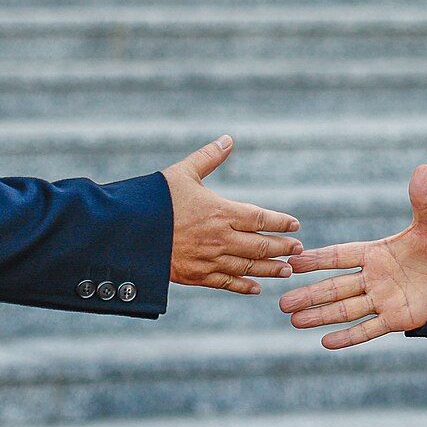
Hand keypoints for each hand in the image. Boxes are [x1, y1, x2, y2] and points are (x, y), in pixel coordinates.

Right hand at [163, 135, 302, 294]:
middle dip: (282, 248)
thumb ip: (208, 158)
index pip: (260, 218)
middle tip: (299, 250)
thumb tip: (228, 139)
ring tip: (286, 269)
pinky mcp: (196, 276)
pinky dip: (243, 286)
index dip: (280, 222)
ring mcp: (209, 259)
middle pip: (260, 245)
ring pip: (248, 266)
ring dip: (270, 268)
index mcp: (220, 211)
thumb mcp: (182, 173)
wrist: (127, 233)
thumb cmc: (155, 199)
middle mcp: (220, 237)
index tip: (295, 225)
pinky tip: (256, 287)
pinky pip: (226, 283)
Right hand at [280, 164, 426, 348]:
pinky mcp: (397, 319)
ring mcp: (384, 300)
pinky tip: (325, 342)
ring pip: (345, 310)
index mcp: (376, 253)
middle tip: (282, 302)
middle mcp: (375, 277)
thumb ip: (422, 199)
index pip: (340, 256)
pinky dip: (348, 337)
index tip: (292, 262)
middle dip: (310, 294)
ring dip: (320, 315)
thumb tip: (424, 169)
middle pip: (335, 287)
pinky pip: (368, 330)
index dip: (317, 260)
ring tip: (294, 320)